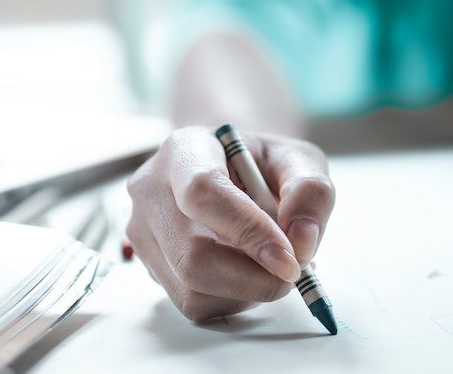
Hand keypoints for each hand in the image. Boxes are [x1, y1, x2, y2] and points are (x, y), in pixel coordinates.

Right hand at [125, 126, 335, 321]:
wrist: (231, 171)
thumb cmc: (262, 164)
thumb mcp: (298, 159)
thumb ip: (310, 191)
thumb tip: (301, 243)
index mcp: (183, 149)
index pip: (202, 192)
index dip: (248, 231)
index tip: (291, 260)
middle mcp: (150, 191)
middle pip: (191, 254)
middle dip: (252, 277)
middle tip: (295, 273)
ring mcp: (142, 232)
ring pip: (192, 288)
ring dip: (246, 290)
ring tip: (270, 264)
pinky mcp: (149, 267)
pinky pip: (193, 303)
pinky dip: (232, 299)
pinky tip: (247, 272)